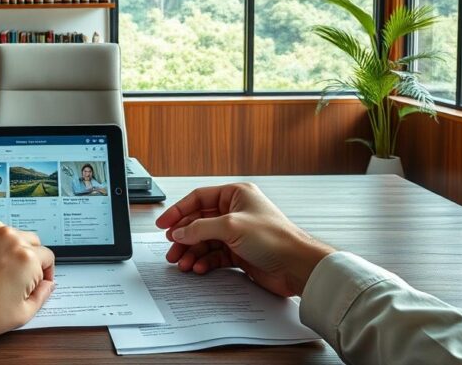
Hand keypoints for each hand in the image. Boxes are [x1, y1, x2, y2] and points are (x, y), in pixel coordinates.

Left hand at [0, 219, 55, 338]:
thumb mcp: (21, 315)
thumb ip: (41, 295)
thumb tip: (47, 285)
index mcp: (26, 256)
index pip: (47, 256)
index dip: (45, 272)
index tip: (38, 279)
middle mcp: (6, 236)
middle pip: (28, 240)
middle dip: (27, 256)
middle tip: (15, 276)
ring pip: (3, 233)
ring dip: (2, 246)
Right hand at [155, 182, 333, 297]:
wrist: (297, 266)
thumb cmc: (276, 239)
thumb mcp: (232, 226)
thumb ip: (201, 228)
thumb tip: (180, 231)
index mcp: (236, 195)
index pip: (199, 199)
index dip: (179, 211)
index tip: (163, 224)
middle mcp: (236, 212)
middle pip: (199, 222)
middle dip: (184, 236)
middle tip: (171, 248)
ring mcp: (237, 233)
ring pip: (205, 241)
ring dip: (192, 252)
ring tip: (182, 263)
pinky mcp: (240, 253)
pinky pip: (215, 255)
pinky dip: (205, 261)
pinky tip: (198, 267)